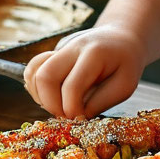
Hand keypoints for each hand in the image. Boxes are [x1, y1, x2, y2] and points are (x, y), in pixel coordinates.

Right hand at [23, 25, 144, 118]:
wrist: (122, 38)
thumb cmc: (126, 63)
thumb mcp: (125, 85)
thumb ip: (100, 102)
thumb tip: (75, 118)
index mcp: (94, 53)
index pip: (72, 86)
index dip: (72, 110)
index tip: (80, 120)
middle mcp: (72, 46)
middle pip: (45, 76)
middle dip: (51, 104)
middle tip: (66, 116)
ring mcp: (60, 48)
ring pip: (34, 73)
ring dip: (41, 96)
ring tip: (61, 105)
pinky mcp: (52, 53)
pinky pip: (33, 70)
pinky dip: (36, 87)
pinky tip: (54, 95)